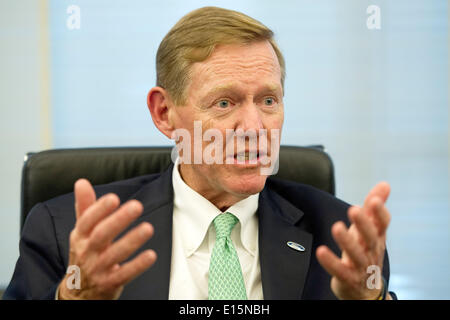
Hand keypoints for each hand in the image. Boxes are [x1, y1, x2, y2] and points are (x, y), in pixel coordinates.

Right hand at [58, 179, 156, 299]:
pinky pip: (124, 275)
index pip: (87, 221)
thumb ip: (85, 206)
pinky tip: (150, 255)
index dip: (99, 209)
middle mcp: (87, 252)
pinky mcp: (109, 283)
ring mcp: (98, 269)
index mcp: (80, 236)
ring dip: (132, 241)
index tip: (114, 197)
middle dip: (119, 220)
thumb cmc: (84, 254)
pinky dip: (137, 266)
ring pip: (114, 255)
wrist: (78, 292)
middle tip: (136, 206)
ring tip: (148, 228)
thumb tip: (81, 182)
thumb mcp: (81, 231)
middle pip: (101, 235)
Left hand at [316, 182, 391, 299]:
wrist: (365, 290)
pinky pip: (340, 270)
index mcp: (377, 237)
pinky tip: (321, 251)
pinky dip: (330, 261)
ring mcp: (361, 266)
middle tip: (354, 209)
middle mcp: (371, 250)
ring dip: (347, 241)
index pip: (383, 224)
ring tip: (337, 227)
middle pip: (370, 237)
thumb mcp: (370, 229)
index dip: (379, 213)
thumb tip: (384, 184)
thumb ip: (373, 208)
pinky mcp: (348, 278)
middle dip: (363, 223)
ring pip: (356, 254)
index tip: (373, 200)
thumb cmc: (366, 252)